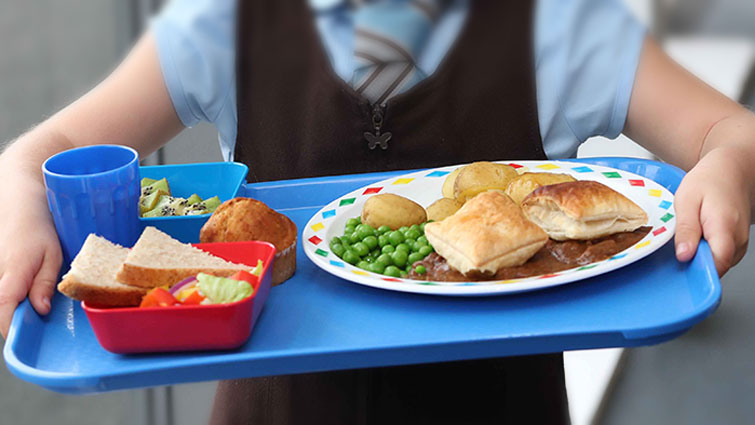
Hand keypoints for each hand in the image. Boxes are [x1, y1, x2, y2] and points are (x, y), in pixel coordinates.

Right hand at [0, 208, 61, 338]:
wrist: (18, 213)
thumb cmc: (38, 233)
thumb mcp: (52, 257)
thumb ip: (44, 284)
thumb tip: (41, 309)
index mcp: (13, 274)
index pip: (3, 307)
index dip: (8, 326)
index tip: (19, 338)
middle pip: (0, 310)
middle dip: (14, 321)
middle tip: (35, 321)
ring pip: (0, 303)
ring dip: (12, 310)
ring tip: (31, 305)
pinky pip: (2, 295)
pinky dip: (10, 301)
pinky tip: (24, 298)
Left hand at [674, 147, 751, 275]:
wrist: (731, 170)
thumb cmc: (709, 181)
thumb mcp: (687, 200)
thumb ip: (686, 229)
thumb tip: (684, 256)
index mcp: (724, 227)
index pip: (718, 262)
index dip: (699, 270)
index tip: (681, 266)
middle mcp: (738, 238)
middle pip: (716, 266)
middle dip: (694, 263)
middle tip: (680, 245)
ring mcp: (741, 242)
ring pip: (718, 263)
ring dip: (700, 257)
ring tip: (691, 236)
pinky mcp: (738, 243)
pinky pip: (720, 256)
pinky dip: (707, 252)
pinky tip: (698, 237)